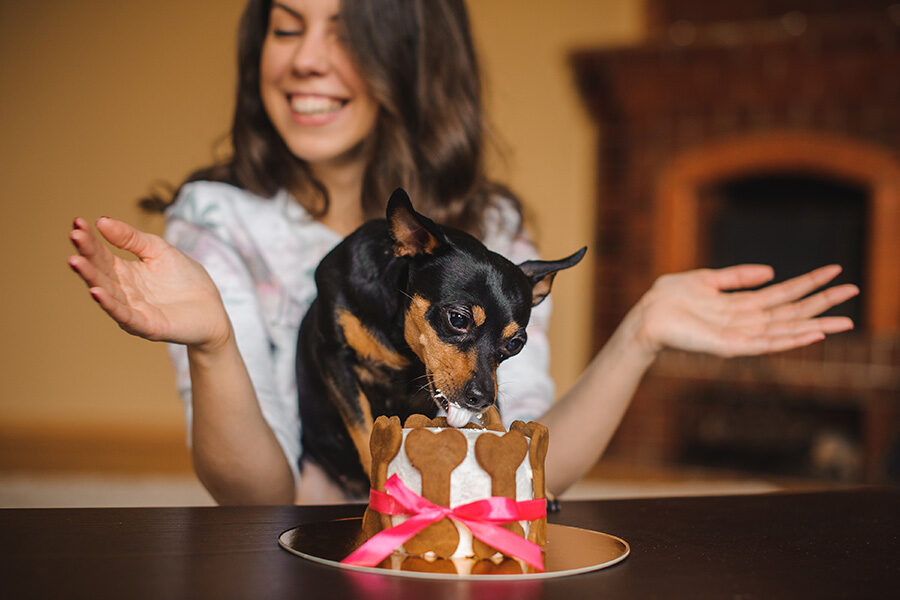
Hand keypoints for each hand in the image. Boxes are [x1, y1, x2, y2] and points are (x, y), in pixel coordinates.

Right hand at [68, 217, 230, 350]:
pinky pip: (125, 315)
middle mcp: (123, 292)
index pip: (101, 255)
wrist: (213, 310)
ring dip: (91, 278)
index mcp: (125, 273)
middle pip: (100, 272)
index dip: (89, 240)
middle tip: (74, 236)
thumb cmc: (186, 279)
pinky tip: (96, 292)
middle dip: (86, 255)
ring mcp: (133, 309)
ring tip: (76, 261)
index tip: (77, 222)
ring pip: (107, 293)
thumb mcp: (159, 251)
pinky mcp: (147, 325)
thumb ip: (132, 238)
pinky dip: (110, 305)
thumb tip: (101, 221)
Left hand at [631, 264, 857, 357]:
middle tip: (856, 291)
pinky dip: (789, 340)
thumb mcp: (707, 279)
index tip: (835, 272)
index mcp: (741, 305)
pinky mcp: (730, 346)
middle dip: (823, 302)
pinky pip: (765, 343)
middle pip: (792, 311)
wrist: (646, 316)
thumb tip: (771, 270)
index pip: (783, 294)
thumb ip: (738, 276)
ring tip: (845, 320)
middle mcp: (746, 321)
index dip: (809, 283)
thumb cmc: (670, 299)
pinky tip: (810, 334)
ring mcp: (740, 335)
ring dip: (815, 324)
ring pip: (785, 329)